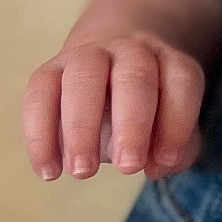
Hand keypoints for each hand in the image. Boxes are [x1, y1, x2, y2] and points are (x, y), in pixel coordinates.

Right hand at [21, 31, 205, 181]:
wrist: (108, 62)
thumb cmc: (144, 110)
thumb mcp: (169, 126)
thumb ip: (176, 148)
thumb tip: (158, 165)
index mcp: (168, 61)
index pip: (181, 80)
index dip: (177, 120)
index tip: (165, 159)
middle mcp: (131, 50)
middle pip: (135, 75)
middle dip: (132, 122)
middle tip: (128, 166)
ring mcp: (88, 55)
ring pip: (84, 76)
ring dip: (82, 126)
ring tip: (82, 171)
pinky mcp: (50, 70)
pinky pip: (40, 92)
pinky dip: (40, 134)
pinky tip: (49, 171)